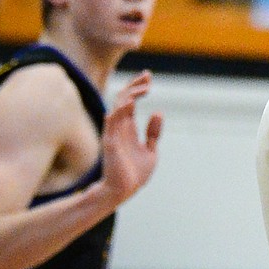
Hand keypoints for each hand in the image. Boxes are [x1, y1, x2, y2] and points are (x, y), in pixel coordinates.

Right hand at [98, 72, 162, 207]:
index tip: (148, 76)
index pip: (129, 101)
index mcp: (128, 128)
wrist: (123, 192)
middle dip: (134, 86)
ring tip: (145, 88)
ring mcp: (114, 134)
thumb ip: (153, 133)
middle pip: (123, 99)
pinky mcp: (110, 143)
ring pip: (118, 107)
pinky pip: (112, 123)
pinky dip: (119, 111)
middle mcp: (119, 127)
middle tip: (148, 76)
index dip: (137, 88)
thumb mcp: (150, 151)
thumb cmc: (135, 174)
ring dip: (130, 95)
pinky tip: (129, 102)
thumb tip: (158, 113)